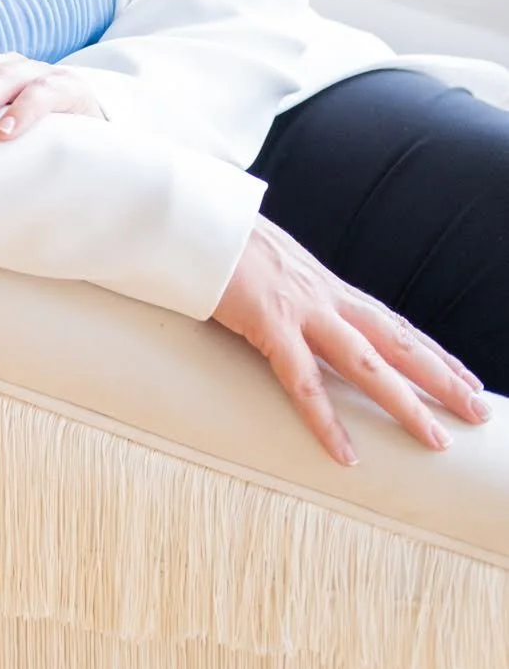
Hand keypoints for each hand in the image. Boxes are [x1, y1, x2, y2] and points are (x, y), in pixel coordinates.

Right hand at [211, 214, 492, 463]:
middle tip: (479, 410)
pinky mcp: (268, 322)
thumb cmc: (218, 236)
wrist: (190, 215)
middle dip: (442, 377)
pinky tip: (346, 453)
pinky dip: (326, 421)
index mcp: (323, 283)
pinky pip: (303, 382)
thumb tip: (288, 303)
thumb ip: (286, 287)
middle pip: (397, 341)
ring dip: (405, 403)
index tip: (465, 377)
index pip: (391, 322)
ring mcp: (300, 309)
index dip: (431, 351)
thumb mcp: (265, 262)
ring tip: (436, 439)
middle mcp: (323, 295)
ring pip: (367, 364)